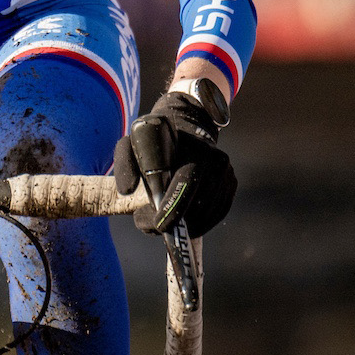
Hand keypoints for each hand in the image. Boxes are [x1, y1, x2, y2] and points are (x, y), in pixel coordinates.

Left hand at [112, 89, 235, 234]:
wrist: (184, 128)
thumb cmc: (154, 140)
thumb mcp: (132, 144)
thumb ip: (125, 164)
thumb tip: (127, 190)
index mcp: (195, 149)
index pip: (187, 183)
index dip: (173, 208)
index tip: (158, 225)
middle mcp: (217, 161)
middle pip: (198, 205)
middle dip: (175, 222)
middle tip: (152, 226)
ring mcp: (227, 174)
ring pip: (207, 214)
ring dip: (185, 226)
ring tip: (163, 222)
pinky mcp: (230, 186)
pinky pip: (216, 214)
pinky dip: (199, 224)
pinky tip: (182, 221)